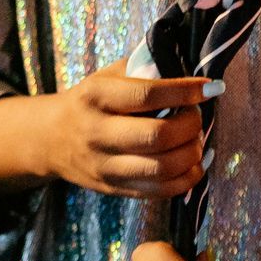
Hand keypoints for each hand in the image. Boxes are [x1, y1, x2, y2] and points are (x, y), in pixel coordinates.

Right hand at [0, 67, 217, 201]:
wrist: (50, 139)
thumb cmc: (91, 101)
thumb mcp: (108, 76)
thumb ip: (144, 70)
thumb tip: (191, 70)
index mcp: (96, 97)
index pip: (148, 95)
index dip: (186, 92)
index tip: (210, 87)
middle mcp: (97, 133)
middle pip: (158, 136)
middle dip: (191, 125)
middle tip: (196, 115)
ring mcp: (104, 165)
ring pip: (162, 168)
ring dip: (192, 153)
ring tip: (195, 140)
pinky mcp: (113, 189)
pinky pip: (160, 191)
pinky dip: (187, 178)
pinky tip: (194, 162)